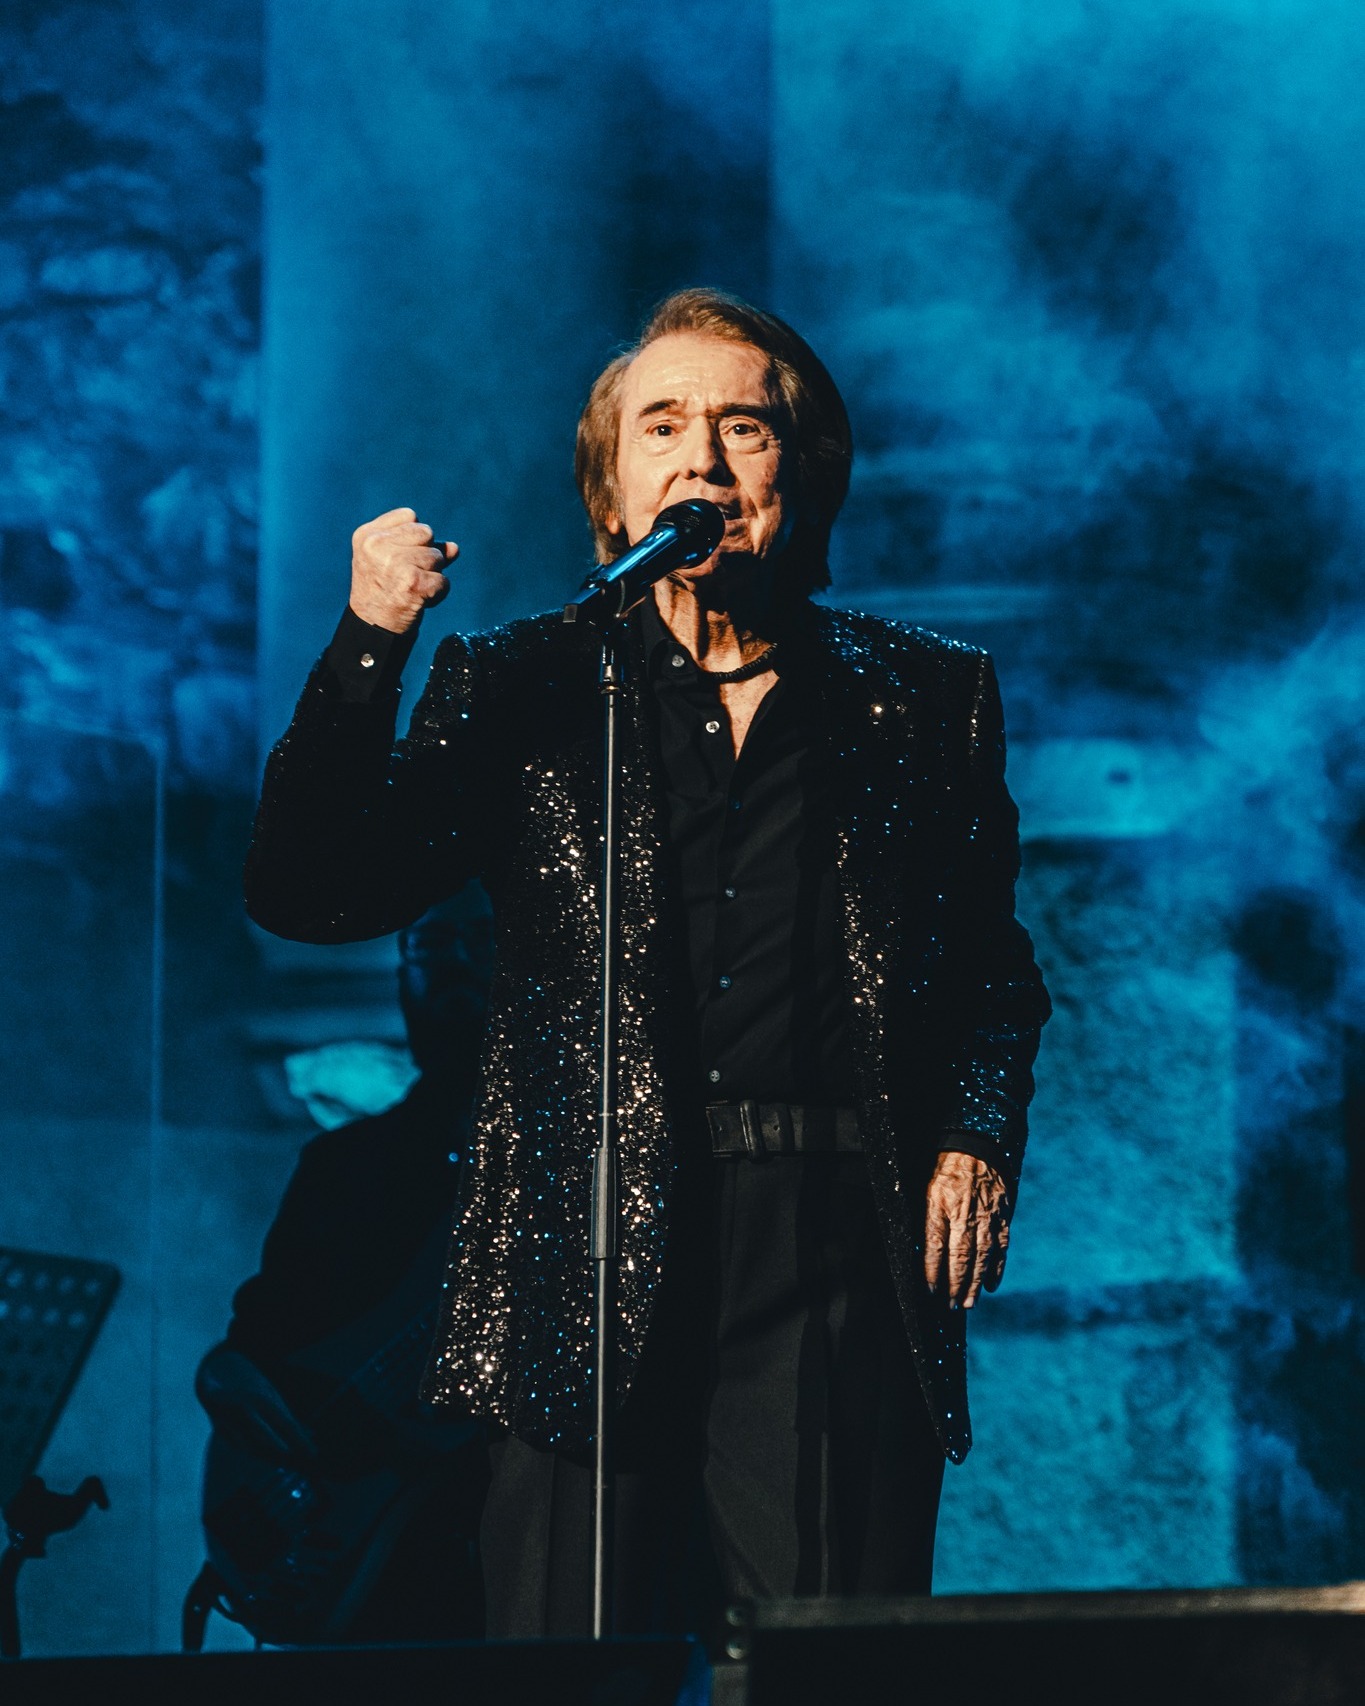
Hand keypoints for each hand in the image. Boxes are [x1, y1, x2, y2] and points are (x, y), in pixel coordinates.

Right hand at [350, 507, 457, 633]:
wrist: (373, 627)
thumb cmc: (383, 591)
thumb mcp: (391, 560)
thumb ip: (421, 546)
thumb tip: (454, 547)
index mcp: (368, 535)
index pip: (410, 516)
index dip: (414, 538)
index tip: (401, 558)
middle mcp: (377, 546)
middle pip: (426, 532)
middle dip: (425, 555)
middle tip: (406, 575)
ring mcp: (395, 563)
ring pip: (438, 557)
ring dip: (432, 575)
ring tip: (411, 588)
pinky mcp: (412, 583)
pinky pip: (444, 581)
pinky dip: (438, 593)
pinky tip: (419, 600)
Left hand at [923, 1151, 1010, 1308]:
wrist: (977, 1148)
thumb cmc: (944, 1168)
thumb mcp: (924, 1187)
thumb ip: (925, 1218)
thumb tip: (921, 1251)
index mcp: (940, 1203)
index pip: (935, 1244)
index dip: (932, 1270)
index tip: (930, 1291)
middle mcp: (964, 1213)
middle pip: (960, 1255)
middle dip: (955, 1284)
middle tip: (950, 1307)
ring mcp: (985, 1216)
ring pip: (981, 1256)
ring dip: (975, 1283)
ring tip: (968, 1304)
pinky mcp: (1001, 1217)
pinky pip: (1001, 1246)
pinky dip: (997, 1268)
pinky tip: (992, 1285)